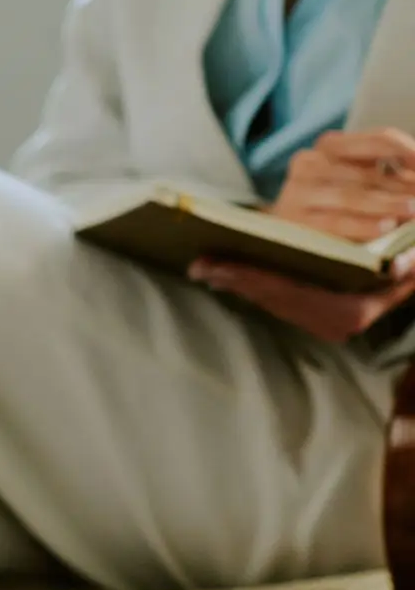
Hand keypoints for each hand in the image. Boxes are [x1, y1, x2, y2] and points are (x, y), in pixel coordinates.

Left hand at [190, 253, 414, 342]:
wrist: (412, 275)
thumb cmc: (409, 264)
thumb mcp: (411, 265)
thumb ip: (409, 266)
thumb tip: (402, 265)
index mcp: (352, 311)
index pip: (287, 292)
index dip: (248, 277)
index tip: (211, 265)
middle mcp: (336, 323)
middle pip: (273, 299)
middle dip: (233, 280)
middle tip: (195, 265)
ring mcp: (328, 325)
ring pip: (273, 303)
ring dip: (239, 285)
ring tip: (204, 268)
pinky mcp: (324, 320)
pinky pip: (282, 303)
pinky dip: (256, 288)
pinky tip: (230, 275)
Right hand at [270, 129, 414, 241]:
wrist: (286, 236)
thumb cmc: (333, 205)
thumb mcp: (362, 181)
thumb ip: (389, 173)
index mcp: (330, 146)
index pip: (379, 140)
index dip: (407, 150)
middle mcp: (309, 163)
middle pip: (368, 173)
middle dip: (402, 186)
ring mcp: (297, 192)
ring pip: (352, 196)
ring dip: (388, 205)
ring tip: (412, 210)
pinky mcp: (293, 220)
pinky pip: (334, 222)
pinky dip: (362, 225)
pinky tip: (385, 226)